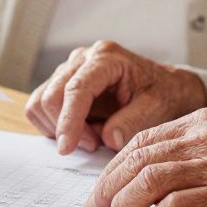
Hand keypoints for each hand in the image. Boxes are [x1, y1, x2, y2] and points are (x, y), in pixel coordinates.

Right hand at [25, 41, 206, 154]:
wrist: (165, 89)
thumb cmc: (163, 95)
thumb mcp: (157, 109)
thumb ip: (133, 122)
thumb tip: (108, 138)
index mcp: (107, 58)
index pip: (76, 89)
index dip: (68, 121)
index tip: (67, 148)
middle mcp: (83, 58)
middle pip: (51, 95)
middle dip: (65, 128)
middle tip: (93, 146)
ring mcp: (70, 70)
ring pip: (41, 102)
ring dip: (59, 128)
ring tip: (92, 138)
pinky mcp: (62, 84)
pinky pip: (42, 107)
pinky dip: (55, 126)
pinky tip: (82, 132)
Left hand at [84, 108, 206, 206]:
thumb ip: (199, 149)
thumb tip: (161, 173)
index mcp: (202, 122)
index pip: (142, 140)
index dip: (114, 165)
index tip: (101, 187)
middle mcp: (204, 137)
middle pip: (138, 157)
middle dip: (108, 185)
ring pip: (152, 178)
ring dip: (124, 203)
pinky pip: (181, 203)